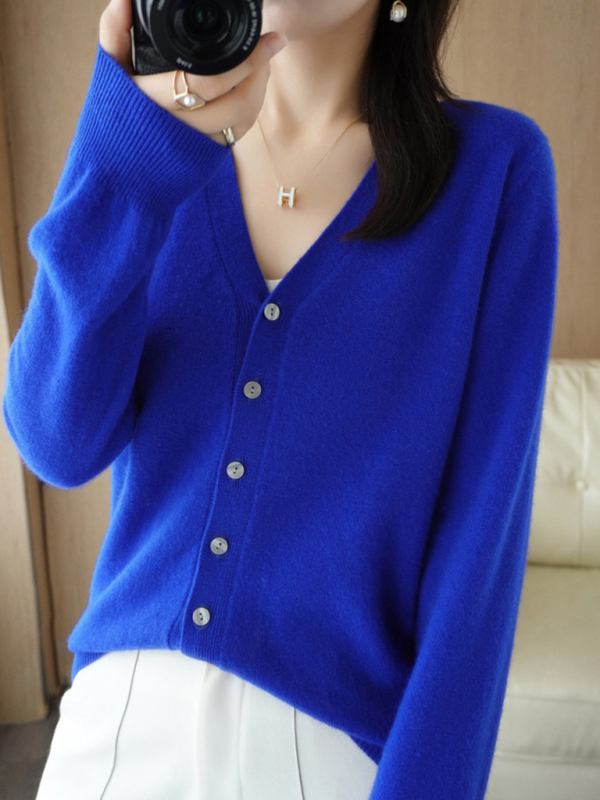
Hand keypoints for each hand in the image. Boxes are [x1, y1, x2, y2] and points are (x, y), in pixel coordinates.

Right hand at [98, 0, 287, 145]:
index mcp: (153, 102)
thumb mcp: (110, 72)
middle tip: (269, 46)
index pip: (209, 81)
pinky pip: (238, 133)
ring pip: (242, 120)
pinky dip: (251, 108)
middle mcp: (178, 128)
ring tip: (262, 63)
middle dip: (260, 72)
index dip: (246, 60)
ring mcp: (195, 145)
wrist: (116, 167)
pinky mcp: (206, 157)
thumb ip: (114, 33)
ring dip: (259, 89)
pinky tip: (251, 87)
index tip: (268, 38)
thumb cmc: (114, 112)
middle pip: (236, 104)